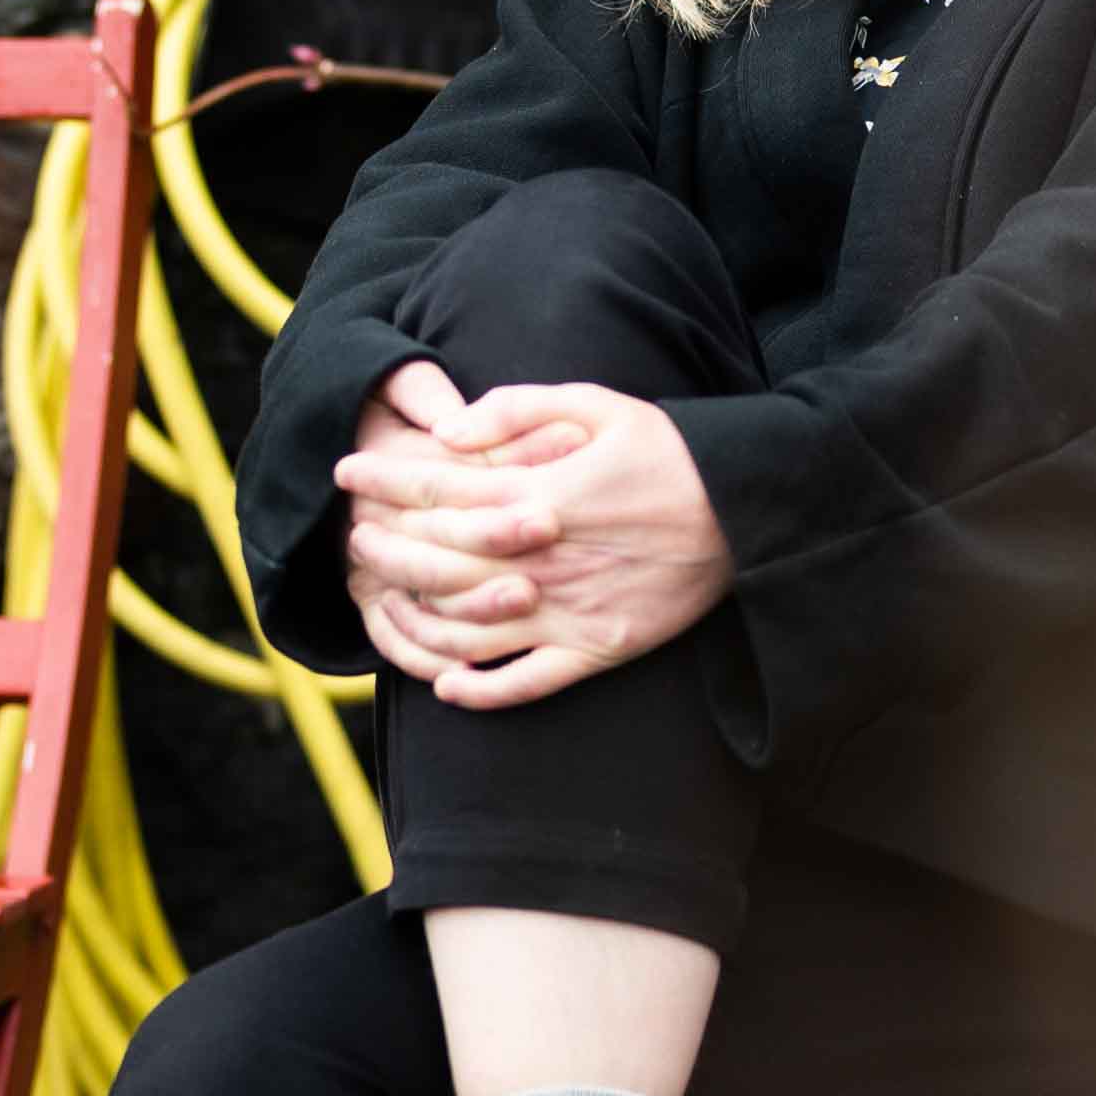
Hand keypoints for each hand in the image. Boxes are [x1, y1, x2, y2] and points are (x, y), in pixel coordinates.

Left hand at [336, 362, 732, 708]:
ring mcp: (568, 612)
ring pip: (466, 631)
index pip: (438, 491)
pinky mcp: (597, 650)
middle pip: (437, 563)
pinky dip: (479, 692)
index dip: (385, 479)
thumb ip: (517, 410)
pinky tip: (445, 688)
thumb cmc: (670, 451)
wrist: (748, 511)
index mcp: (539, 496)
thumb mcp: (598, 403)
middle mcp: (542, 560)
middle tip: (353, 537)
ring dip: (414, 621)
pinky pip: (525, 684)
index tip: (347, 471)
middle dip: (385, 548)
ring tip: (383, 604)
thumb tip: (447, 432)